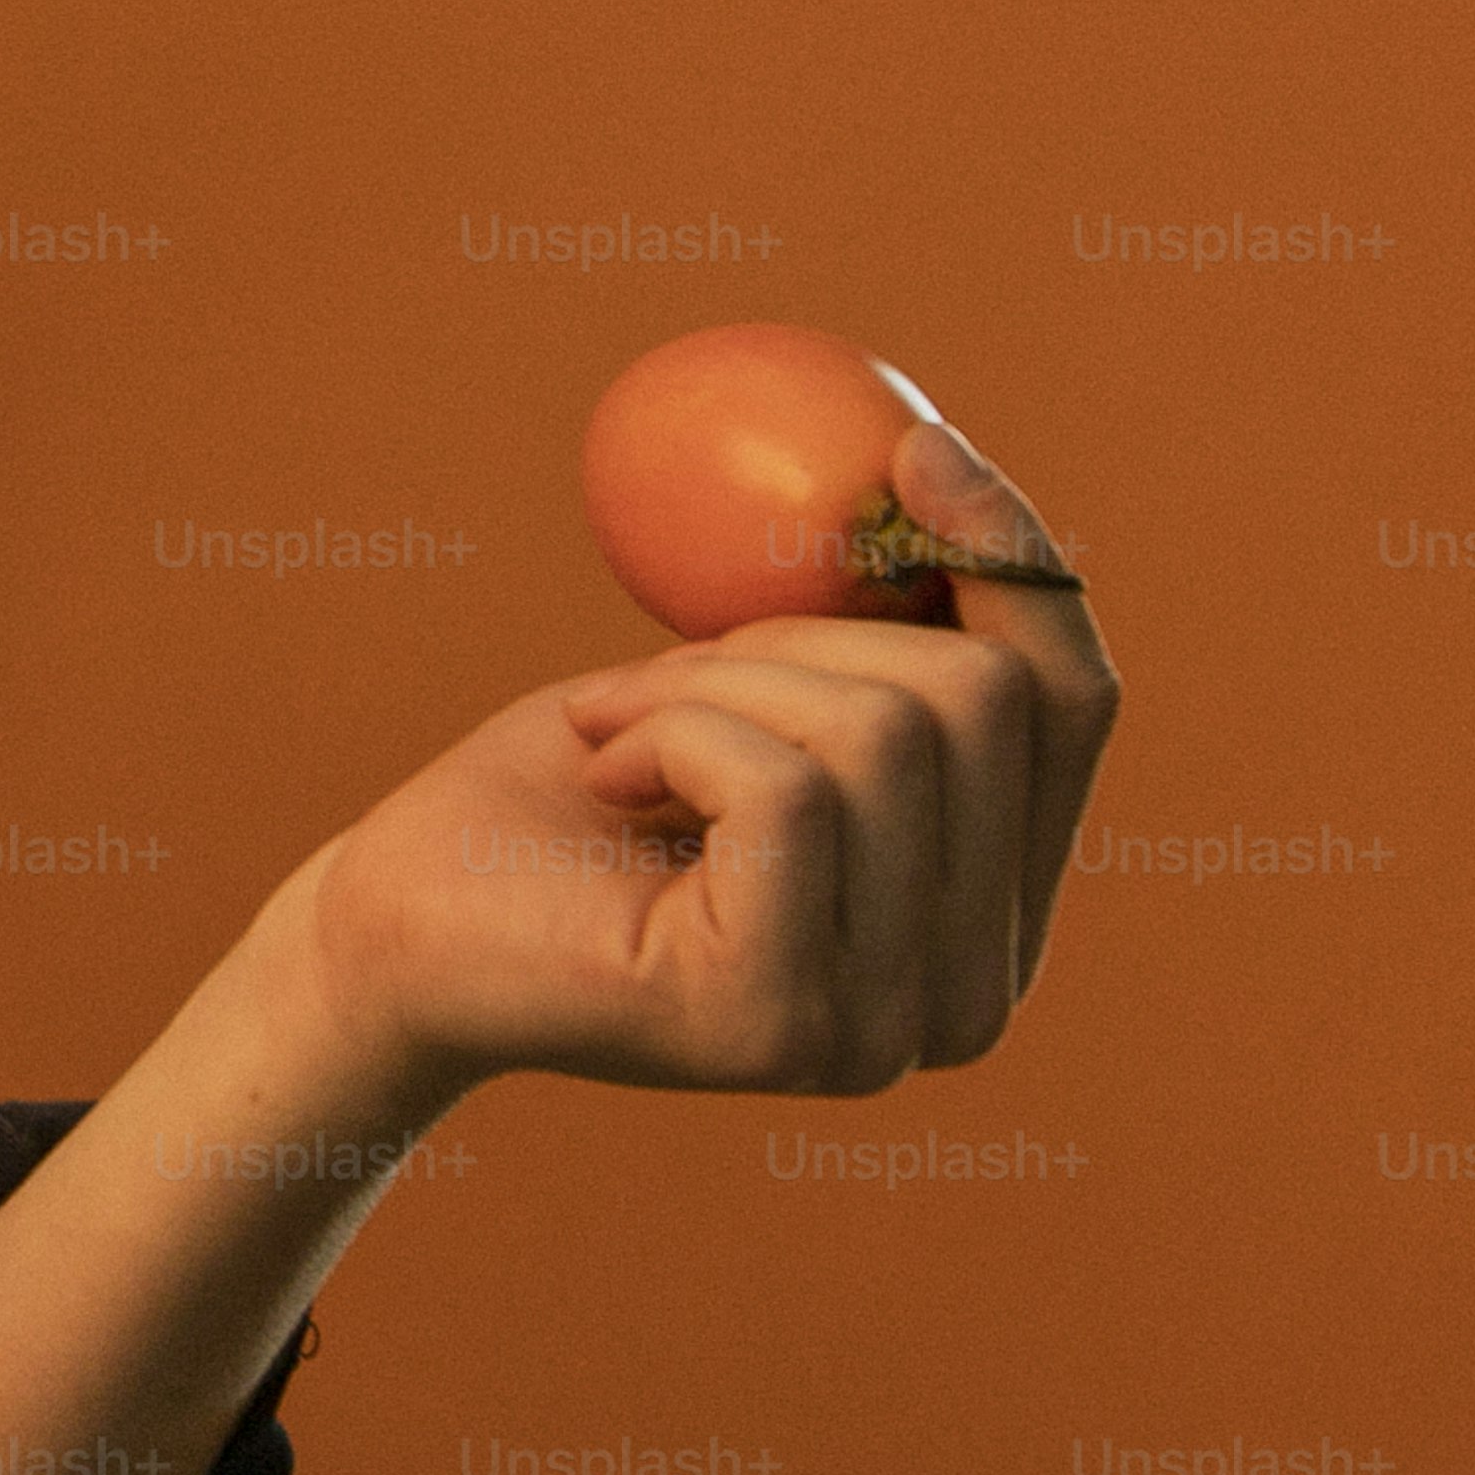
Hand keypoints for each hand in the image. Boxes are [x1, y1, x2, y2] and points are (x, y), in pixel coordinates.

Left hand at [295, 417, 1121, 1101]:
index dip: (1016, 561)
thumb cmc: (565, 788)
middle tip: (662, 671)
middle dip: (801, 632)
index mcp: (991, 913)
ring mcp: (885, 1028)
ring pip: (887, 732)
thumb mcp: (747, 672)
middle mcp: (972, 997)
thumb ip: (876, 622)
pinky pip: (786, 784)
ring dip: (713, 682)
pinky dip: (671, 730)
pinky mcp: (779, 1022)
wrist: (398, 913)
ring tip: (620, 731)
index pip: (1077, 706)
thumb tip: (937, 460)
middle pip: (985, 703)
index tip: (909, 446)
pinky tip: (607, 782)